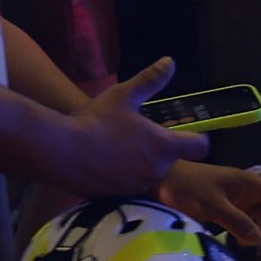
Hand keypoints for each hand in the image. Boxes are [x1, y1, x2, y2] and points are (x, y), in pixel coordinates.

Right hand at [50, 56, 198, 195]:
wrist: (62, 152)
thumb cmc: (97, 121)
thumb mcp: (123, 95)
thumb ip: (150, 80)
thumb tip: (170, 61)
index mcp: (163, 146)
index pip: (199, 146)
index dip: (197, 138)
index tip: (187, 133)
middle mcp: (156, 170)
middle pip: (169, 160)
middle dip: (158, 149)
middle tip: (136, 134)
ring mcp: (136, 187)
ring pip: (148, 174)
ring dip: (140, 164)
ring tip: (116, 149)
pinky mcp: (117, 198)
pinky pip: (127, 187)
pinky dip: (121, 177)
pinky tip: (104, 165)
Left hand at [166, 159, 260, 256]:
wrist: (161, 180)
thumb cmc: (186, 188)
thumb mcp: (212, 206)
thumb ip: (236, 222)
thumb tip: (260, 239)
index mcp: (249, 184)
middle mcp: (248, 189)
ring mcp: (238, 198)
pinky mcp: (228, 206)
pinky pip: (251, 219)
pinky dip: (257, 231)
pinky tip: (254, 245)